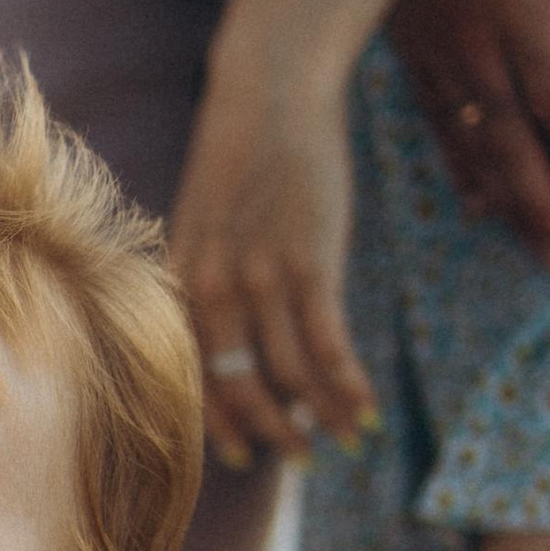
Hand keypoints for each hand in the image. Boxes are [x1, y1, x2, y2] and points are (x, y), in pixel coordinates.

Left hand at [169, 50, 370, 466]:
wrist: (269, 91)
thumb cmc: (243, 156)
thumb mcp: (206, 221)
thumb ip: (211, 277)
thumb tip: (237, 337)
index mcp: (184, 280)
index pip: (193, 374)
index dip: (218, 422)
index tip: (239, 454)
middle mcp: (214, 287)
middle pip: (239, 387)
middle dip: (270, 433)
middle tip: (296, 458)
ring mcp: (261, 276)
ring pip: (289, 375)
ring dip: (319, 418)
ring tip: (343, 439)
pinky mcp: (309, 261)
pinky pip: (329, 346)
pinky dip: (347, 388)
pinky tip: (365, 411)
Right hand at [385, 0, 549, 273]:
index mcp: (518, 2)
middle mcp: (475, 40)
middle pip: (513, 137)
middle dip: (542, 203)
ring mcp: (438, 51)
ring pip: (474, 140)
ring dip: (506, 200)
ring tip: (532, 250)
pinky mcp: (413, 50)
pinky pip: (439, 122)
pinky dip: (460, 166)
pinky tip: (478, 203)